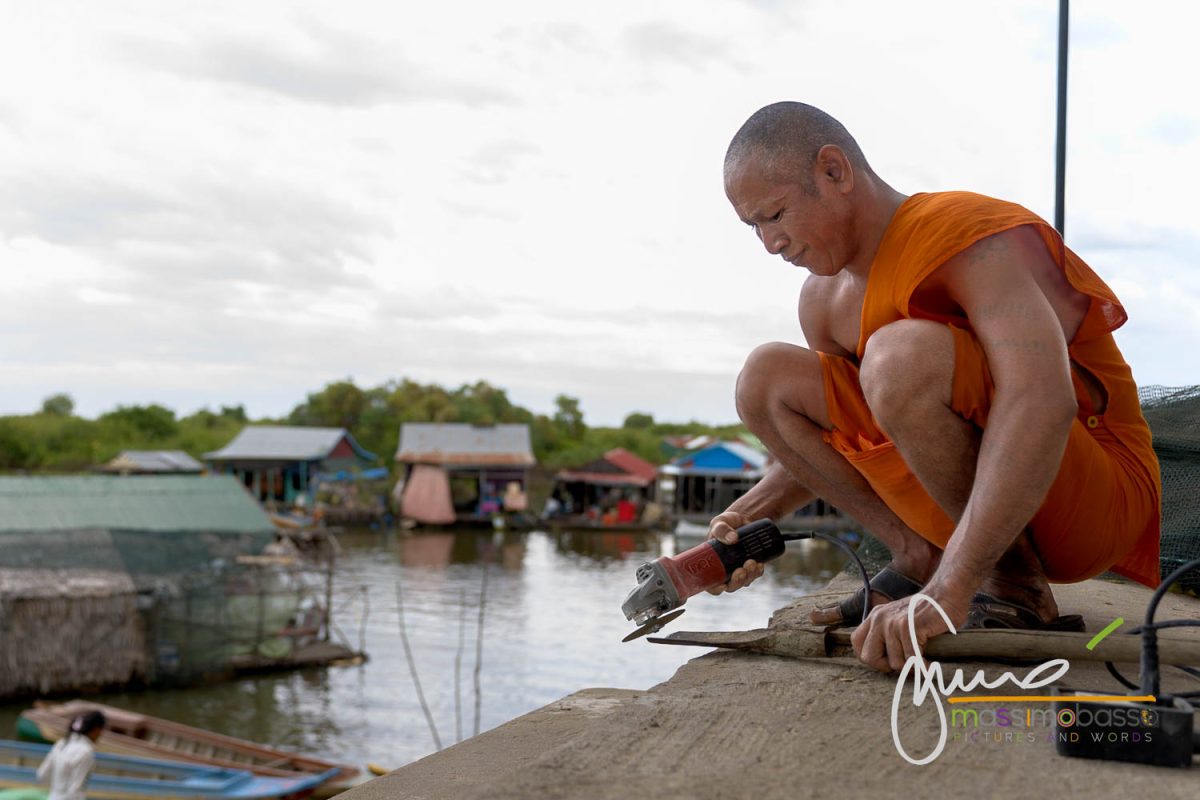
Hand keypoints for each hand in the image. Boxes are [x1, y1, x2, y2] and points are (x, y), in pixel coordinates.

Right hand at [705, 511, 765, 595]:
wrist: (743, 519)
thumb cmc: (727, 522)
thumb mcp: (720, 522)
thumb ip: (722, 530)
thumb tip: (733, 538)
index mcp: (712, 563)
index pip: (709, 583)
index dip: (714, 589)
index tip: (722, 586)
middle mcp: (724, 569)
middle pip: (729, 586)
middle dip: (737, 582)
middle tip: (741, 570)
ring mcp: (738, 568)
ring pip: (743, 581)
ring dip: (749, 576)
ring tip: (752, 563)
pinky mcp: (750, 565)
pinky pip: (754, 574)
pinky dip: (758, 571)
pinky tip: (760, 564)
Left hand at [850, 588, 969, 672]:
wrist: (946, 594)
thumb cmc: (927, 613)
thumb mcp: (899, 619)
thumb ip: (887, 635)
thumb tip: (883, 662)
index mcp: (875, 617)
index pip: (856, 643)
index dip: (870, 657)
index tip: (887, 660)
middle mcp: (880, 619)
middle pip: (869, 657)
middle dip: (886, 666)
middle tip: (904, 664)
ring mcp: (893, 623)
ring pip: (895, 663)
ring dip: (910, 666)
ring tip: (921, 657)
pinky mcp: (908, 628)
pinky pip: (912, 660)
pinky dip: (923, 666)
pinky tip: (930, 663)